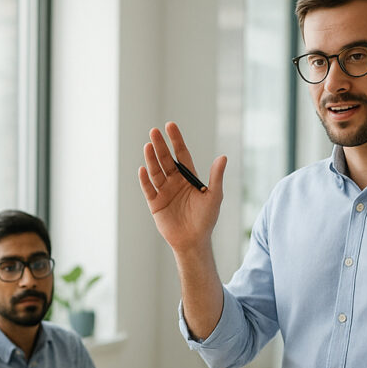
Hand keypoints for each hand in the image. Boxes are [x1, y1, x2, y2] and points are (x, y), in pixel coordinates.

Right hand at [139, 122, 227, 255]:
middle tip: (154, 131)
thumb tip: (223, 157)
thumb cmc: (206, 219)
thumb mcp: (214, 196)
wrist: (193, 241)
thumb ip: (216, 176)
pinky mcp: (155, 204)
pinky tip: (143, 169)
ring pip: (156, 172)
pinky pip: (148, 189)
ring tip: (148, 145)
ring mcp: (164, 192)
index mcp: (189, 178)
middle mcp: (175, 182)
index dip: (176, 140)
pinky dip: (145, 180)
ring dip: (151, 159)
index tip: (170, 126)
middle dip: (160, 146)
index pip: (181, 154)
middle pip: (166, 160)